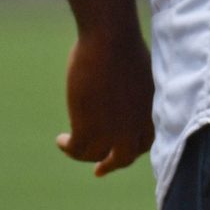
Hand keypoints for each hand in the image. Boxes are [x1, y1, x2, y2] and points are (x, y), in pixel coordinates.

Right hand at [56, 27, 155, 176]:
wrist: (110, 40)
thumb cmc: (124, 45)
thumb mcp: (139, 72)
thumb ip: (134, 90)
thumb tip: (122, 92)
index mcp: (150, 111)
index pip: (145, 141)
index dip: (132, 148)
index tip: (120, 150)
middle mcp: (135, 126)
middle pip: (124, 157)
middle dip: (111, 164)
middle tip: (99, 169)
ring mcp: (112, 131)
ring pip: (96, 155)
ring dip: (81, 154)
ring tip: (68, 144)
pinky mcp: (88, 128)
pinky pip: (76, 149)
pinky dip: (67, 147)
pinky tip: (60, 140)